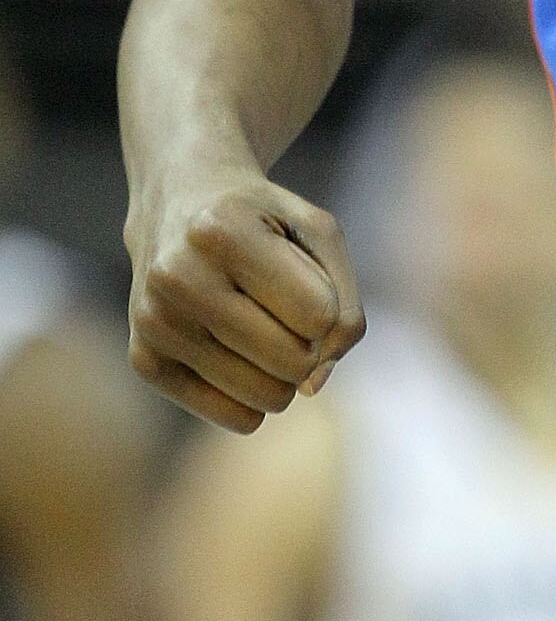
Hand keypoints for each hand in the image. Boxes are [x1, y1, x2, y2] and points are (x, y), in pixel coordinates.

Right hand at [127, 164, 363, 434]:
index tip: (303, 277)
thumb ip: (345, 307)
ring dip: (284, 373)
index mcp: (222, 231)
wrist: (177, 201)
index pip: (318, 316)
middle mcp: (176, 276)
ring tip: (259, 324)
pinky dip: (254, 394)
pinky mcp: (144, 361)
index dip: (328, 304)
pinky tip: (235, 349)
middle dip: (309, 344)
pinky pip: (236, 418)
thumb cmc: (263, 222)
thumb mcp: (320, 234)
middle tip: (285, 309)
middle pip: (293, 362)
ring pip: (266, 398)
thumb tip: (313, 387)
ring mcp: (153, 322)